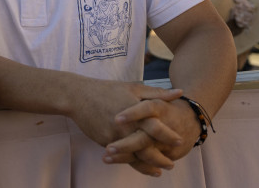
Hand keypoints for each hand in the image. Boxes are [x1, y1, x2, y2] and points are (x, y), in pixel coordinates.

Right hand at [66, 79, 183, 175]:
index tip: (179, 141)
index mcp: (135, 111)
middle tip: (171, 164)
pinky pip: (121, 156)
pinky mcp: (105, 141)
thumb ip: (157, 93)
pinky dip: (132, 163)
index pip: (155, 127)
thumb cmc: (107, 89)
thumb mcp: (133, 87)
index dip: (168, 136)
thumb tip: (180, 93)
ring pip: (134, 156)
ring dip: (147, 166)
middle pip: (146, 147)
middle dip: (160, 158)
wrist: (78, 96)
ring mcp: (114, 135)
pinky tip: (140, 166)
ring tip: (158, 171)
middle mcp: (126, 126)